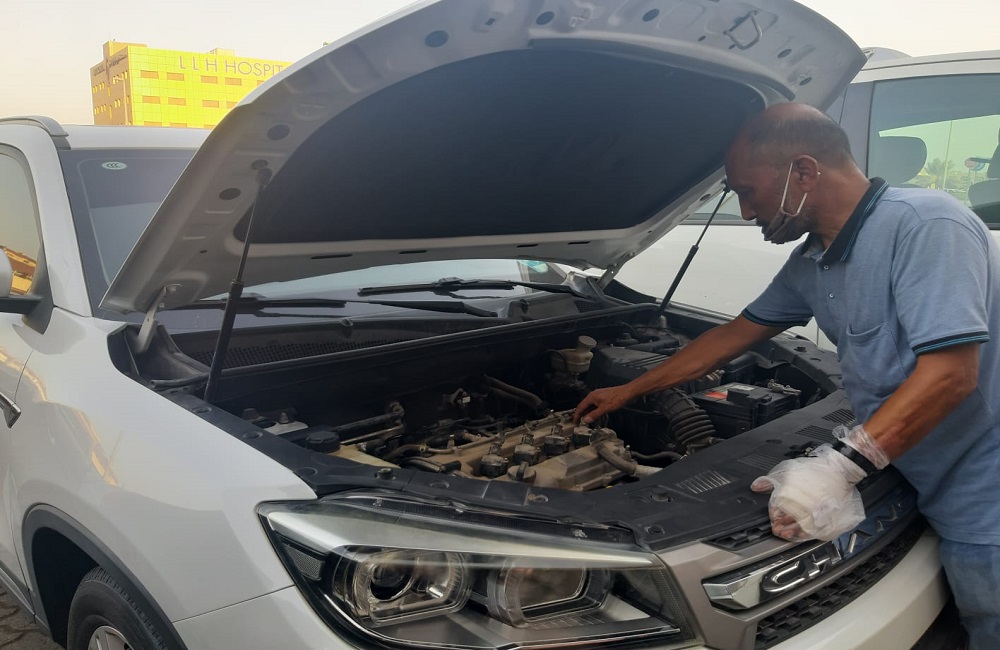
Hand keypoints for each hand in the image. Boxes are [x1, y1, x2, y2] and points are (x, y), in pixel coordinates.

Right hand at [574, 386, 633, 423]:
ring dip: (588, 413)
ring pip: (590, 406)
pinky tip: (595, 416)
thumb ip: (594, 415)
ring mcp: (599, 396)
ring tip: (586, 421)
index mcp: (591, 397)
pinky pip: (595, 405)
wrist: (627, 393)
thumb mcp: (605, 409)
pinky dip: (594, 411)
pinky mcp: (604, 398)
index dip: (577, 415)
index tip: (575, 422)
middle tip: (579, 423)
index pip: (580, 407)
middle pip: (584, 406)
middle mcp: (593, 395)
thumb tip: (586, 420)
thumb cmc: (616, 399)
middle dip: (581, 414)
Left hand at [751, 445, 866, 540]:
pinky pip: (815, 530)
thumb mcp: (787, 470)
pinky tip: (801, 534)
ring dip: (792, 532)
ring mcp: (817, 512)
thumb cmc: (814, 469)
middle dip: (781, 526)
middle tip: (777, 528)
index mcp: (792, 492)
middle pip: (788, 520)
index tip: (773, 516)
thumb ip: (769, 480)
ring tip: (786, 534)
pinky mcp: (828, 517)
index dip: (773, 514)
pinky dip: (806, 533)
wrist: (839, 470)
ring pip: (801, 527)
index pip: (777, 508)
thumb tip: (756, 487)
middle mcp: (804, 504)